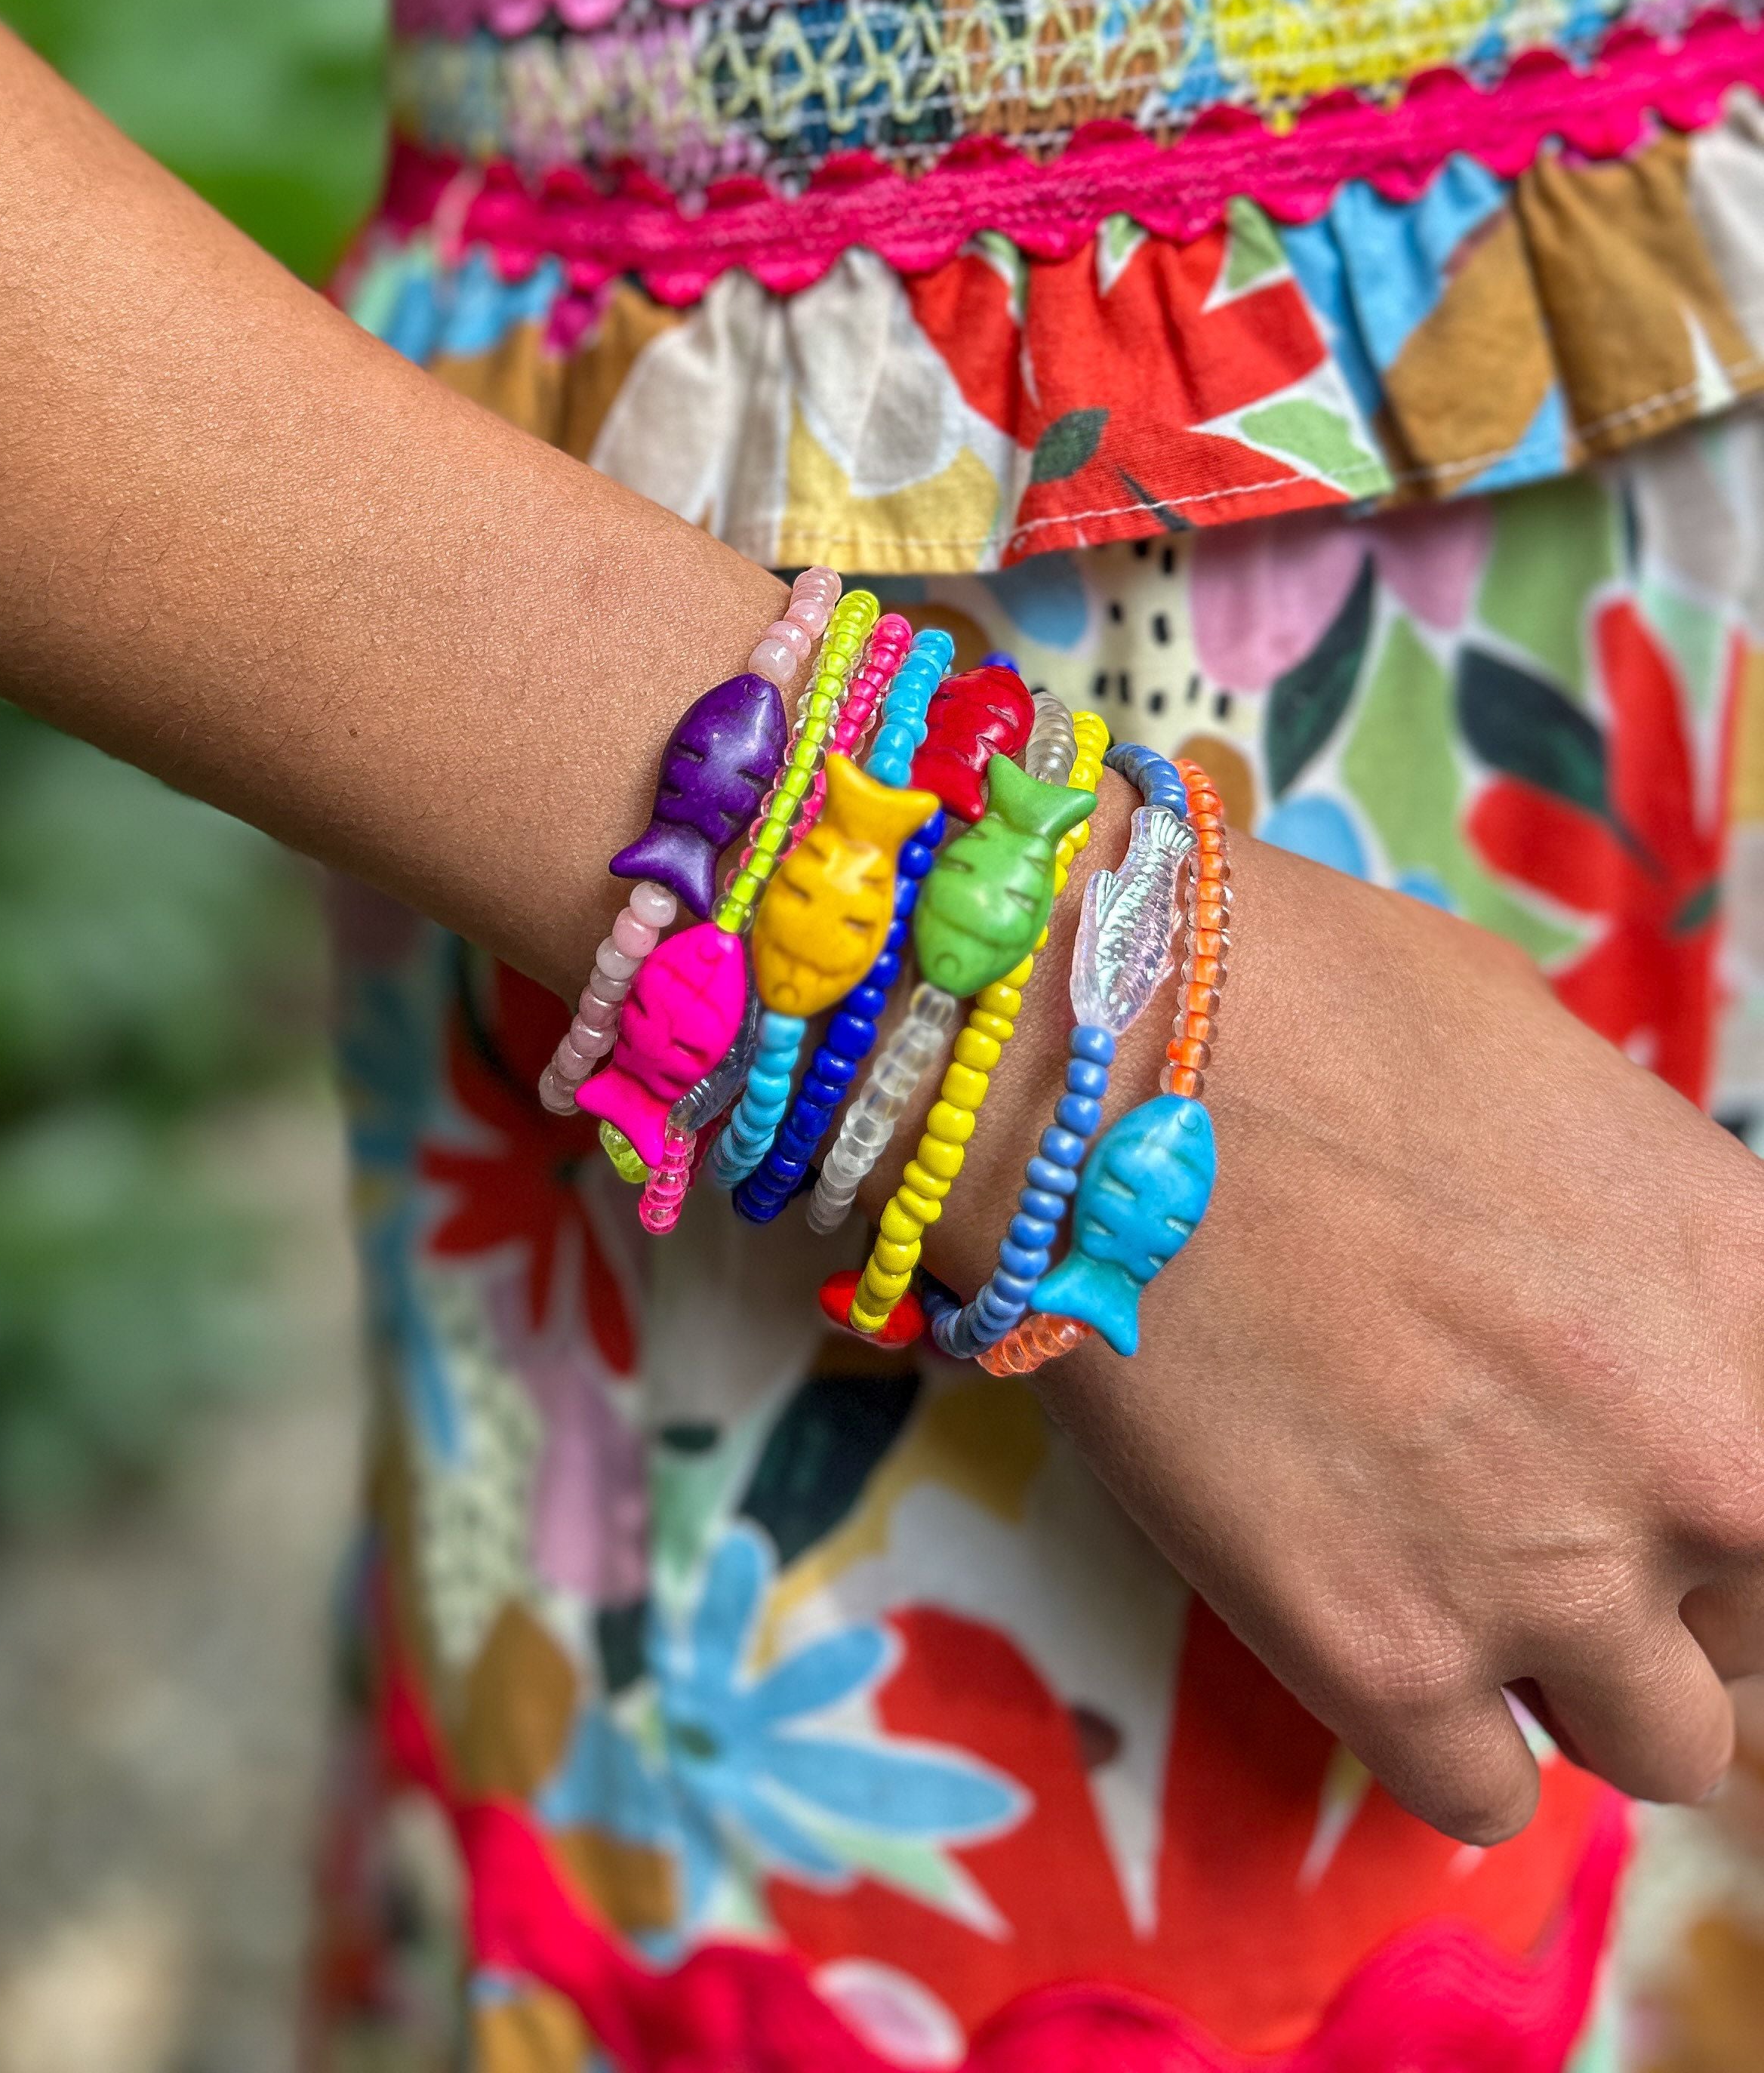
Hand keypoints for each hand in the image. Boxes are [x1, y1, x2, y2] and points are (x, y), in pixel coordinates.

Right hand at [910, 791, 1763, 1842]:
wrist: (1098, 1066)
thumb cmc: (1308, 1003)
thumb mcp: (1555, 1077)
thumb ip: (1644, 1242)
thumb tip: (1623, 1304)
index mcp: (1757, 1294)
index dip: (1719, 1475)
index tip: (1643, 1457)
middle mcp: (1706, 1457)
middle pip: (1757, 1626)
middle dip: (1656, 1575)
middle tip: (1525, 1492)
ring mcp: (1554, 1578)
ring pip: (1661, 1745)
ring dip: (1568, 1672)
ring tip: (1448, 1566)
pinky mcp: (1386, 1662)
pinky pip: (1481, 1793)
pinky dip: (1432, 1725)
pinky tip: (1363, 1615)